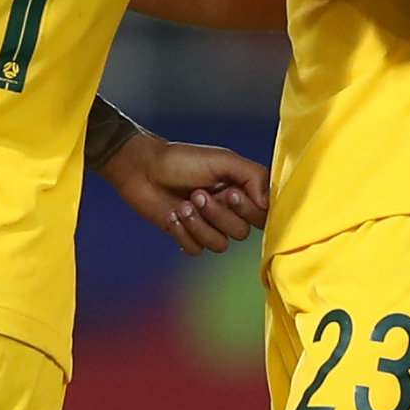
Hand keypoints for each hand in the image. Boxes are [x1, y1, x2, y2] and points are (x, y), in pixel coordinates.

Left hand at [100, 131, 270, 254]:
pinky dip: (184, 234)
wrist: (142, 168)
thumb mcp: (223, 159)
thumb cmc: (181, 160)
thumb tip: (267, 204)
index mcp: (240, 191)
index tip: (231, 193)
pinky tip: (173, 215)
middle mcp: (227, 210)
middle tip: (197, 194)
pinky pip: (197, 250)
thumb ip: (253, 176)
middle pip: (242, 232)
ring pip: (219, 245)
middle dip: (218, 215)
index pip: (262, 215)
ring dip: (199, 225)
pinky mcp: (186, 235)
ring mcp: (207, 225)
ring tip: (183, 206)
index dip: (248, 210)